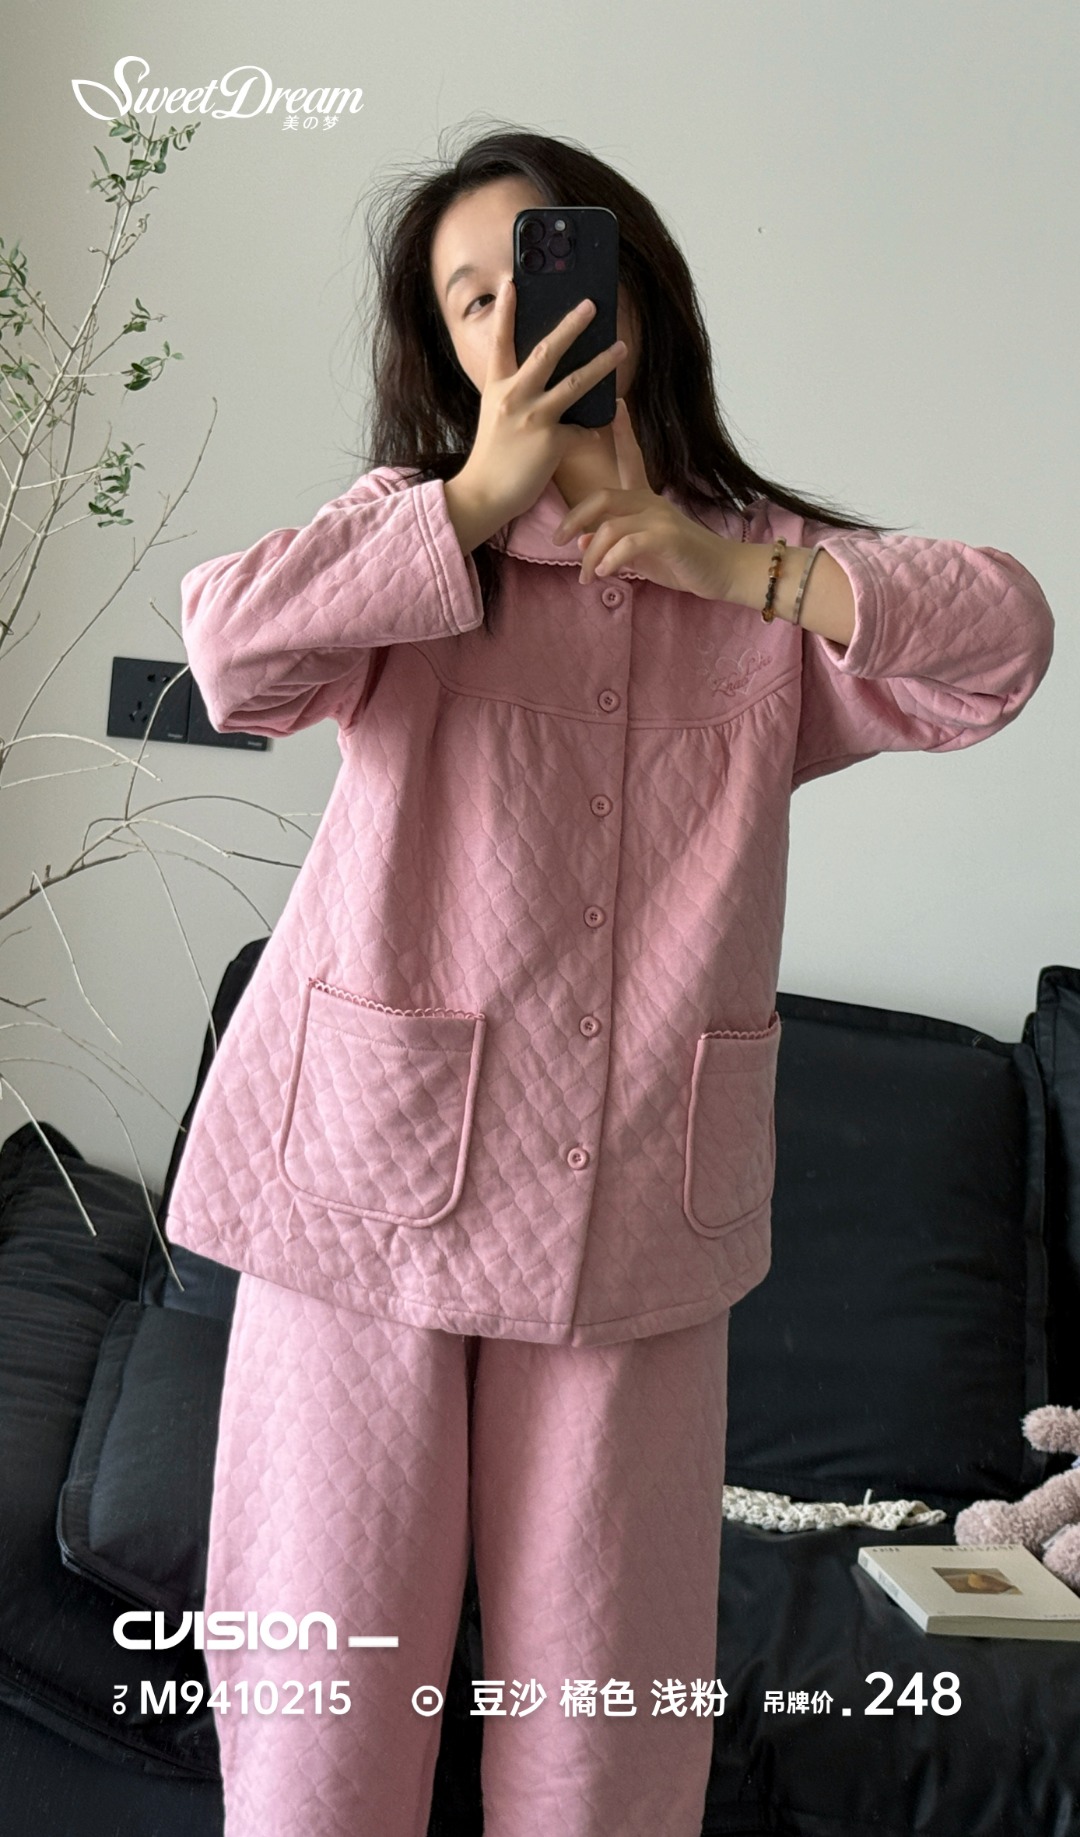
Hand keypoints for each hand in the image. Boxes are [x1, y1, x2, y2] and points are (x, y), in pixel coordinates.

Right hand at [445, 280, 627, 552]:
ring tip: (622, 348)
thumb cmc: (493, 456)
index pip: (500, 342)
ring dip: (602, 363)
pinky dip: (594, 430)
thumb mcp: (496, 415)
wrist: (484, 495)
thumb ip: (515, 393)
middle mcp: (513, 396)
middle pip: (546, 351)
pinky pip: (582, 430)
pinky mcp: (551, 442)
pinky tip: (602, 429)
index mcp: (497, 387)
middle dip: (571, 325)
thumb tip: (544, 376)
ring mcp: (533, 418)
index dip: (505, 311)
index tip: (512, 282)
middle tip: (591, 305)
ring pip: (576, 383)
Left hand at [551, 399, 735, 599]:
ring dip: (592, 555)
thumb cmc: (684, 561)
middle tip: (558, 541)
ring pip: (610, 527)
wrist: (724, 572)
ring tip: (587, 576)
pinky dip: (611, 560)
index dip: (623, 432)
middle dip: (574, 518)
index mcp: (646, 500)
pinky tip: (607, 573)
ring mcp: (660, 518)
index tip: (617, 404)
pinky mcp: (668, 538)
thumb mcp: (641, 554)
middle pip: (603, 497)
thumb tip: (581, 540)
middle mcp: (652, 502)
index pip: (632, 459)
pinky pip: (628, 545)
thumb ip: (613, 545)